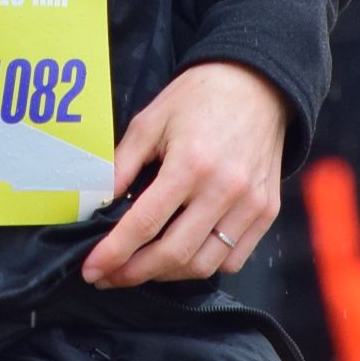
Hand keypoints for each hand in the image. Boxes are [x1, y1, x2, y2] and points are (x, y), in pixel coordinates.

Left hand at [82, 60, 286, 288]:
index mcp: (190, 164)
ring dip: (167, 274)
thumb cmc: (198, 98)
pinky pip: (234, 258)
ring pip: (205, 265)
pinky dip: (204, 265)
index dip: (114, 253)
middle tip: (109, 276)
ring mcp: (250, 204)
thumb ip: (122, 164)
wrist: (257, 84)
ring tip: (141, 267)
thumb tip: (97, 204)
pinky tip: (181, 255)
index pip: (144, 223)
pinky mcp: (268, 211)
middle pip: (174, 254)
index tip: (91, 270)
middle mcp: (224, 189)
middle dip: (134, 273)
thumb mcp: (150, 121)